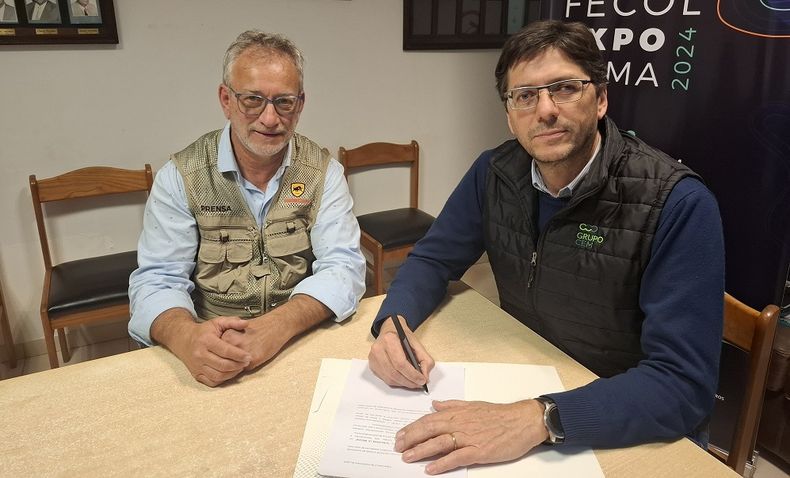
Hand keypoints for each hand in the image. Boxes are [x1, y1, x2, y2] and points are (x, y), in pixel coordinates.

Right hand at [153, 311, 252, 386]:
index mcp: (206, 341)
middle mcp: (200, 354)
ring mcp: (197, 366)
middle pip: (222, 365)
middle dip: (238, 365)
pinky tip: (230, 373)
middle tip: (247, 362)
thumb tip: (246, 324)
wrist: (183, 340)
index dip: (239, 355)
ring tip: (240, 367)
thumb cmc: (204, 331)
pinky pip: (212, 382)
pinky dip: (223, 379)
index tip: (249, 356)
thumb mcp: (217, 322)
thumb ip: (232, 321)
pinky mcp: (196, 374)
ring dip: (232, 374)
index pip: (225, 351)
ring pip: (218, 375)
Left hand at [220, 313, 290, 370]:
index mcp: (227, 335)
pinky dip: (248, 367)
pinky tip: (254, 357)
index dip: (221, 357)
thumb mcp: (238, 330)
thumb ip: (228, 342)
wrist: (276, 326)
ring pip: (233, 368)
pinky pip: (245, 369)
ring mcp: (242, 352)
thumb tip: (219, 357)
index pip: (217, 354)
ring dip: (236, 367)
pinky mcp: (253, 359)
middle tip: (238, 358)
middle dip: (228, 364)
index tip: (226, 356)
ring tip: (245, 358)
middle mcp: (233, 343)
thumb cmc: (259, 328)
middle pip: (223, 362)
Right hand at [368, 315, 433, 388]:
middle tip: (419, 384)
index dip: (412, 375)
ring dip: (403, 383)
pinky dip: (397, 382)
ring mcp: (373, 357)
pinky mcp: (372, 364)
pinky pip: (385, 379)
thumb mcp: (417, 344)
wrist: (390, 330)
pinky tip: (404, 379)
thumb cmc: (403, 337)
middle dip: (409, 381)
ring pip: (389, 378)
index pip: (400, 363)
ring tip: (413, 382)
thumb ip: (425, 360)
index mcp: (389, 340)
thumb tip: (425, 377)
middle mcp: (378, 349)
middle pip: (394, 373)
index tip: (422, 380)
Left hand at [395, 399, 547, 474]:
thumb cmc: (500, 414)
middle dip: (411, 438)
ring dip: (421, 450)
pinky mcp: (479, 451)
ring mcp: (469, 438)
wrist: (523, 420)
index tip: (400, 434)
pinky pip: (457, 457)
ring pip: (439, 443)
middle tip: (397, 447)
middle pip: (429, 430)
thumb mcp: (473, 405)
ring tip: (407, 457)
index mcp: (458, 413)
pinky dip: (442, 463)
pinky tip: (430, 469)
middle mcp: (460, 424)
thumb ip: (453, 405)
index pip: (429, 419)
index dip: (413, 427)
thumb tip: (435, 404)